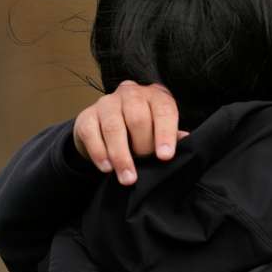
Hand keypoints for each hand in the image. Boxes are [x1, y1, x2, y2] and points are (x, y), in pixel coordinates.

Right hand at [72, 80, 187, 184]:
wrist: (108, 126)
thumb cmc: (143, 130)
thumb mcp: (160, 130)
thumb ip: (172, 137)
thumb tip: (185, 143)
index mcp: (154, 96)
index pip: (163, 111)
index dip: (165, 133)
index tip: (165, 156)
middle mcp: (130, 94)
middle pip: (137, 118)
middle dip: (143, 146)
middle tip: (146, 164)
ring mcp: (106, 103)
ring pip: (113, 127)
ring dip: (121, 156)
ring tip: (128, 178)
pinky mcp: (86, 117)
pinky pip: (91, 134)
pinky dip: (99, 153)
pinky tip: (107, 168)